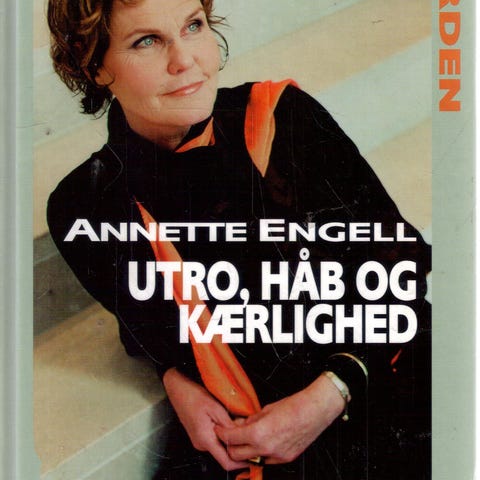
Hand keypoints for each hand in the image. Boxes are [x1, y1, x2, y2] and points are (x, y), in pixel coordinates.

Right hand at [163, 368, 248, 470]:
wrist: (178, 390)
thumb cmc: (193, 396)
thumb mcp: (215, 408)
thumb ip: (228, 425)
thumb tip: (241, 436)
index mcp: (205, 439)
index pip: (226, 462)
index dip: (240, 464)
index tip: (252, 461)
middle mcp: (201, 444)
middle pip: (224, 454)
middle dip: (237, 447)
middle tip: (248, 434)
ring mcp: (200, 440)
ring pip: (220, 446)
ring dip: (231, 439)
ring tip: (238, 424)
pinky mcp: (200, 435)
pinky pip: (215, 439)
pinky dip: (224, 434)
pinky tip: (228, 422)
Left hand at [215, 373, 345, 464]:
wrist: (314, 411)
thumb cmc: (293, 406)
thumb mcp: (266, 409)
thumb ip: (250, 420)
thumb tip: (239, 424)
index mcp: (258, 433)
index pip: (230, 438)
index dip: (222, 433)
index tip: (219, 429)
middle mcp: (265, 448)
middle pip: (236, 455)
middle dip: (230, 445)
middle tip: (229, 436)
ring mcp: (276, 456)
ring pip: (251, 460)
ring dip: (245, 451)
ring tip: (246, 439)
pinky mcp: (285, 459)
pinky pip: (266, 460)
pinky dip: (261, 453)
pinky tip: (263, 443)